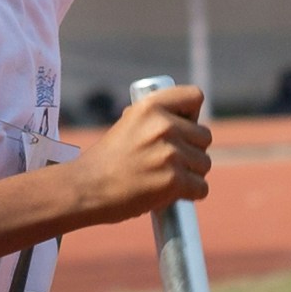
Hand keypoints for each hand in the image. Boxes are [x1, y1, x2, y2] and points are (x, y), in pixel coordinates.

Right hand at [76, 84, 209, 223]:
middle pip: (204, 136)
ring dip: (192, 174)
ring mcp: (170, 153)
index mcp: (150, 106)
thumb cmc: (105, 161)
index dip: (193, 115)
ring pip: (204, 163)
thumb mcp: (127, 125)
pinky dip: (191, 194)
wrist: (86, 188)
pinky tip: (174, 194)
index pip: (195, 96)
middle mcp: (164, 125)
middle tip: (172, 162)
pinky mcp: (174, 180)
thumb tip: (183, 121)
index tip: (183, 127)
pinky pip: (201, 187)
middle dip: (193, 151)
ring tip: (168, 179)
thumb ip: (154, 120)